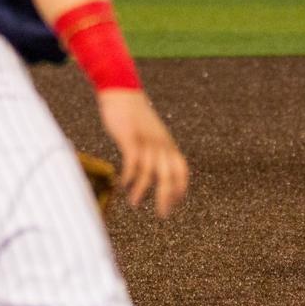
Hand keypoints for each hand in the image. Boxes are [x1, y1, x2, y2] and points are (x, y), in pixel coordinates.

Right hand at [98, 88, 188, 217]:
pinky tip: (123, 185)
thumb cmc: (135, 115)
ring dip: (142, 190)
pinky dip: (129, 176)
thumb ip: (155, 149)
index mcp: (167, 144)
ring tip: (135, 203)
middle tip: (162, 214)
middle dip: (167, 198)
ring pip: (150, 172)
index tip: (175, 204)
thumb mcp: (151, 133)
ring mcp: (146, 141)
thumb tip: (155, 168)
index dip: (181, 189)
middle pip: (169, 176)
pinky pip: (133, 162)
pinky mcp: (130, 137)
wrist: (122, 91)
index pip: (182, 170)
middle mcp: (160, 144)